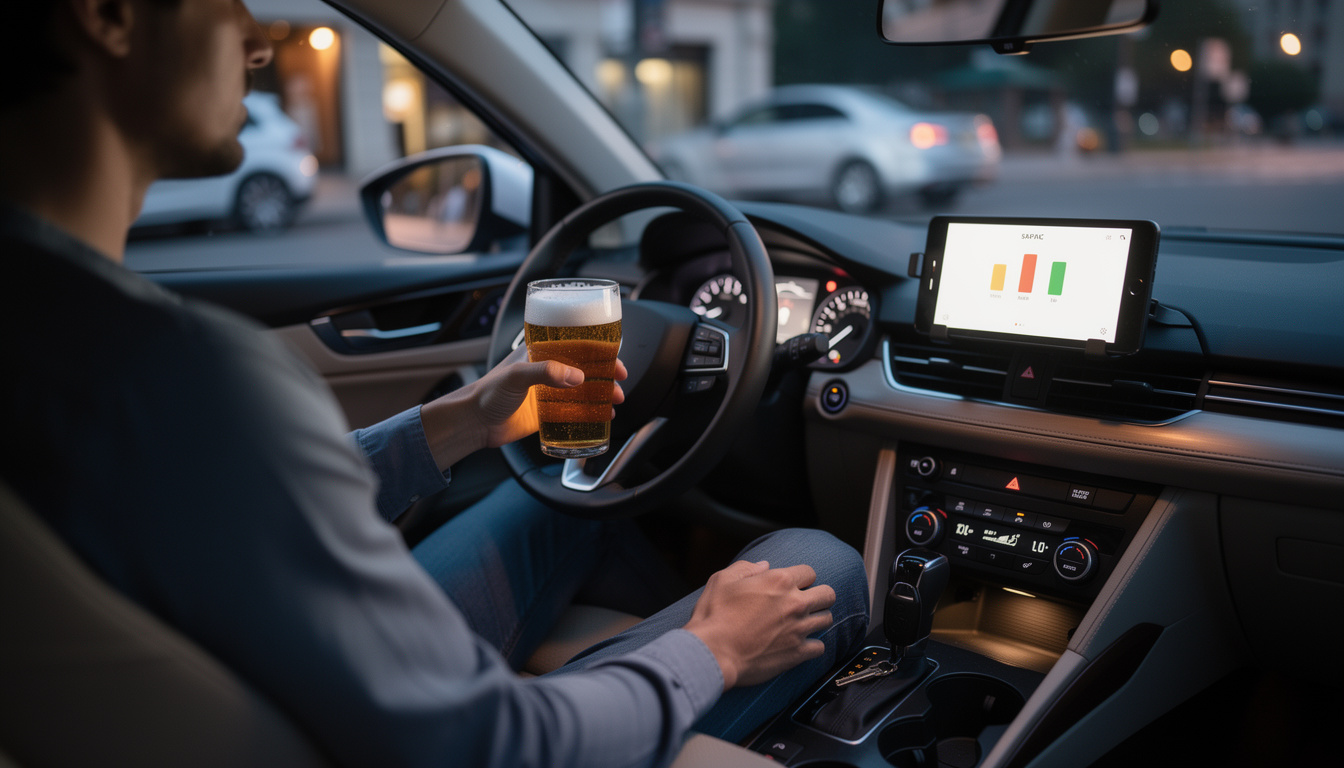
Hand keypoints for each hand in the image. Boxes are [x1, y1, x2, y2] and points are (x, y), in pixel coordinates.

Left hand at [475, 345, 627, 448]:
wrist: (474, 423)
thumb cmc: (486, 393)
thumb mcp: (516, 376)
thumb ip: (545, 372)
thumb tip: (576, 376)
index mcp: (540, 352)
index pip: (575, 345)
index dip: (597, 349)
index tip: (614, 358)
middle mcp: (547, 370)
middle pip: (584, 367)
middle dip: (606, 373)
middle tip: (620, 382)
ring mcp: (549, 392)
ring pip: (583, 389)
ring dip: (602, 393)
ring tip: (616, 402)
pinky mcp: (548, 413)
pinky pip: (575, 411)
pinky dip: (591, 412)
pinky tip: (602, 416)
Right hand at [683, 560, 835, 690]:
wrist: (713, 652)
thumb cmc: (714, 615)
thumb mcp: (722, 580)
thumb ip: (746, 568)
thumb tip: (764, 565)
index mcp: (779, 581)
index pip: (810, 572)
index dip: (802, 578)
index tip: (794, 586)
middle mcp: (795, 603)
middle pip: (828, 594)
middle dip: (819, 596)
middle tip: (806, 602)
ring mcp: (799, 629)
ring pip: (827, 619)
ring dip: (817, 619)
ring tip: (803, 623)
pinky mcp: (797, 653)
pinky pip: (820, 647)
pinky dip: (812, 646)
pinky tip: (800, 644)